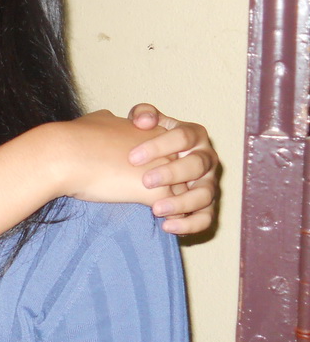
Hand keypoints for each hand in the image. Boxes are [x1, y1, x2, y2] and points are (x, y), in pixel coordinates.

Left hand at [127, 104, 219, 235]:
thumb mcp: (146, 122)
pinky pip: (206, 218)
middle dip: (172, 173)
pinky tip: (168, 227)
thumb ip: (144, 114)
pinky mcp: (206, 205)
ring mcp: (209, 183)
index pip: (183, 136)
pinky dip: (190, 225)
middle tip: (146, 181)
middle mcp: (206, 158)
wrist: (153, 161)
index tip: (133, 157)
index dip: (159, 145)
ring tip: (156, 209)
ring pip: (205, 195)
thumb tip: (143, 121)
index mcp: (194, 135)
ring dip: (182, 203)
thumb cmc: (148, 139)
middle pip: (197, 165)